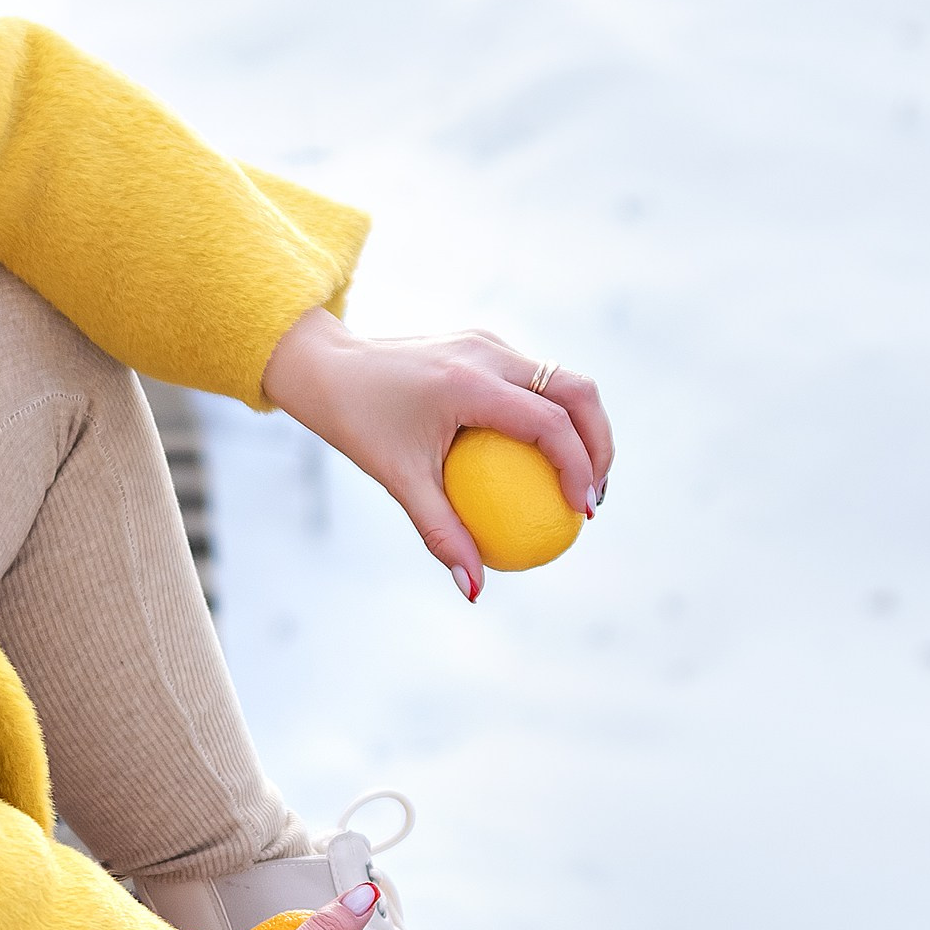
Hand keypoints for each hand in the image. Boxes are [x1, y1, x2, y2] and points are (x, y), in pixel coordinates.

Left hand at [261, 306, 614, 599]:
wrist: (327, 367)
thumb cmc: (358, 426)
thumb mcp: (398, 481)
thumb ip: (440, 533)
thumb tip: (475, 589)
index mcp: (467, 383)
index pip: (548, 422)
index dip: (579, 467)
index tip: (581, 512)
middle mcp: (487, 352)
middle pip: (577, 390)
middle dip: (601, 444)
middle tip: (595, 497)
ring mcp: (488, 341)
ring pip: (563, 378)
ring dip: (583, 427)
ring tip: (580, 482)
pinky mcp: (484, 343)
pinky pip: (535, 379)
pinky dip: (554, 416)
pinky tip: (544, 460)